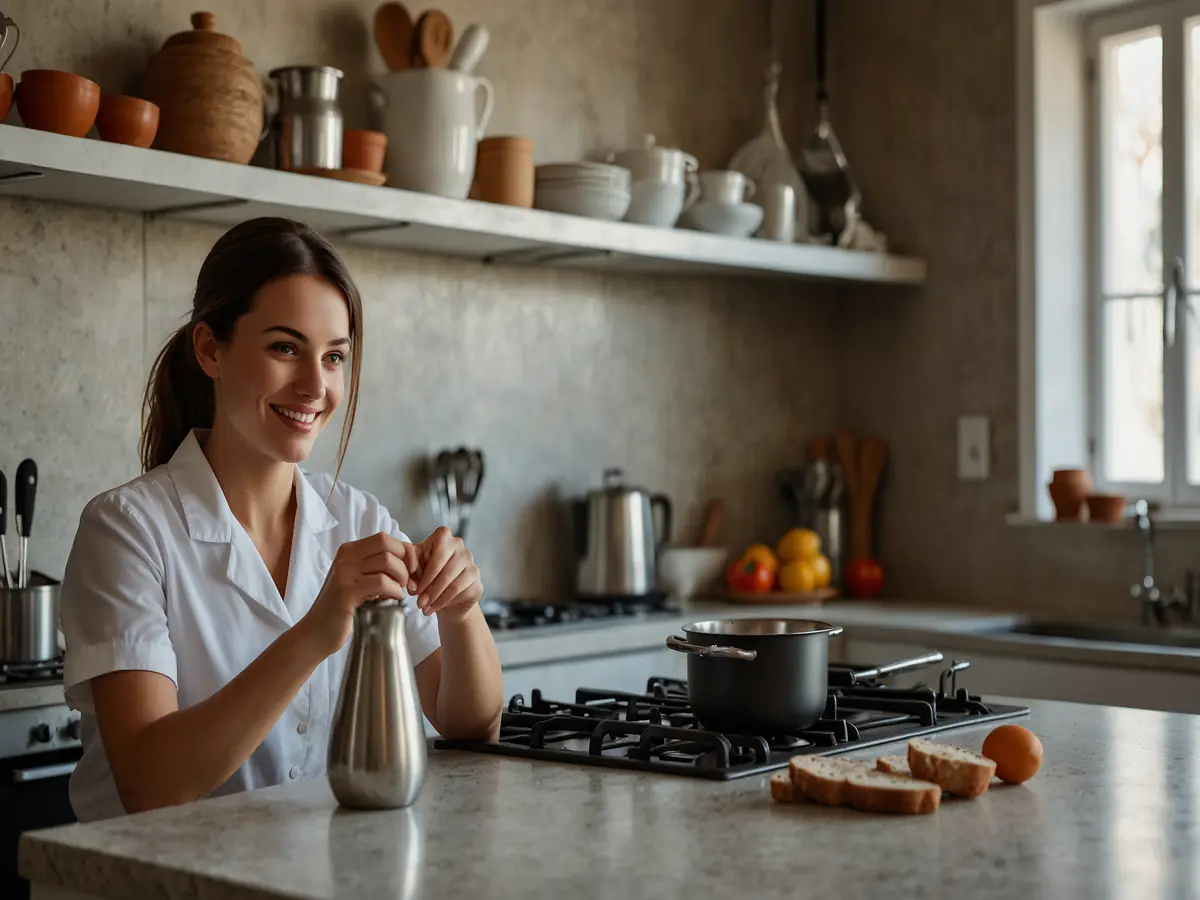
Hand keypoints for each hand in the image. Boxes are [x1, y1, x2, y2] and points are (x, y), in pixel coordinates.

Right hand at [297, 532, 420, 656]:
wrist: (317, 632)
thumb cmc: (345, 608)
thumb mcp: (359, 580)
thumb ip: (378, 567)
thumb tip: (410, 559)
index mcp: (349, 551)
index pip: (385, 539)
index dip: (405, 552)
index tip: (412, 571)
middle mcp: (345, 557)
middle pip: (388, 545)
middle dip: (406, 563)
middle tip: (409, 582)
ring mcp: (345, 573)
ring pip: (387, 562)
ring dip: (401, 578)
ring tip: (398, 592)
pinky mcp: (347, 592)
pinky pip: (382, 582)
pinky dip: (394, 591)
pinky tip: (393, 600)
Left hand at [413, 527, 481, 623]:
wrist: (443, 594)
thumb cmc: (426, 574)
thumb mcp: (414, 567)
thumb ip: (410, 570)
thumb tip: (411, 585)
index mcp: (443, 537)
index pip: (439, 549)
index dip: (427, 571)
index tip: (415, 588)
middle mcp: (460, 546)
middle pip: (446, 569)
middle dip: (430, 589)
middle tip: (419, 603)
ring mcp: (471, 564)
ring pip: (454, 583)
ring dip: (437, 599)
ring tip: (425, 609)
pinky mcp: (477, 582)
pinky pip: (461, 593)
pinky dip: (445, 602)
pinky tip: (435, 608)